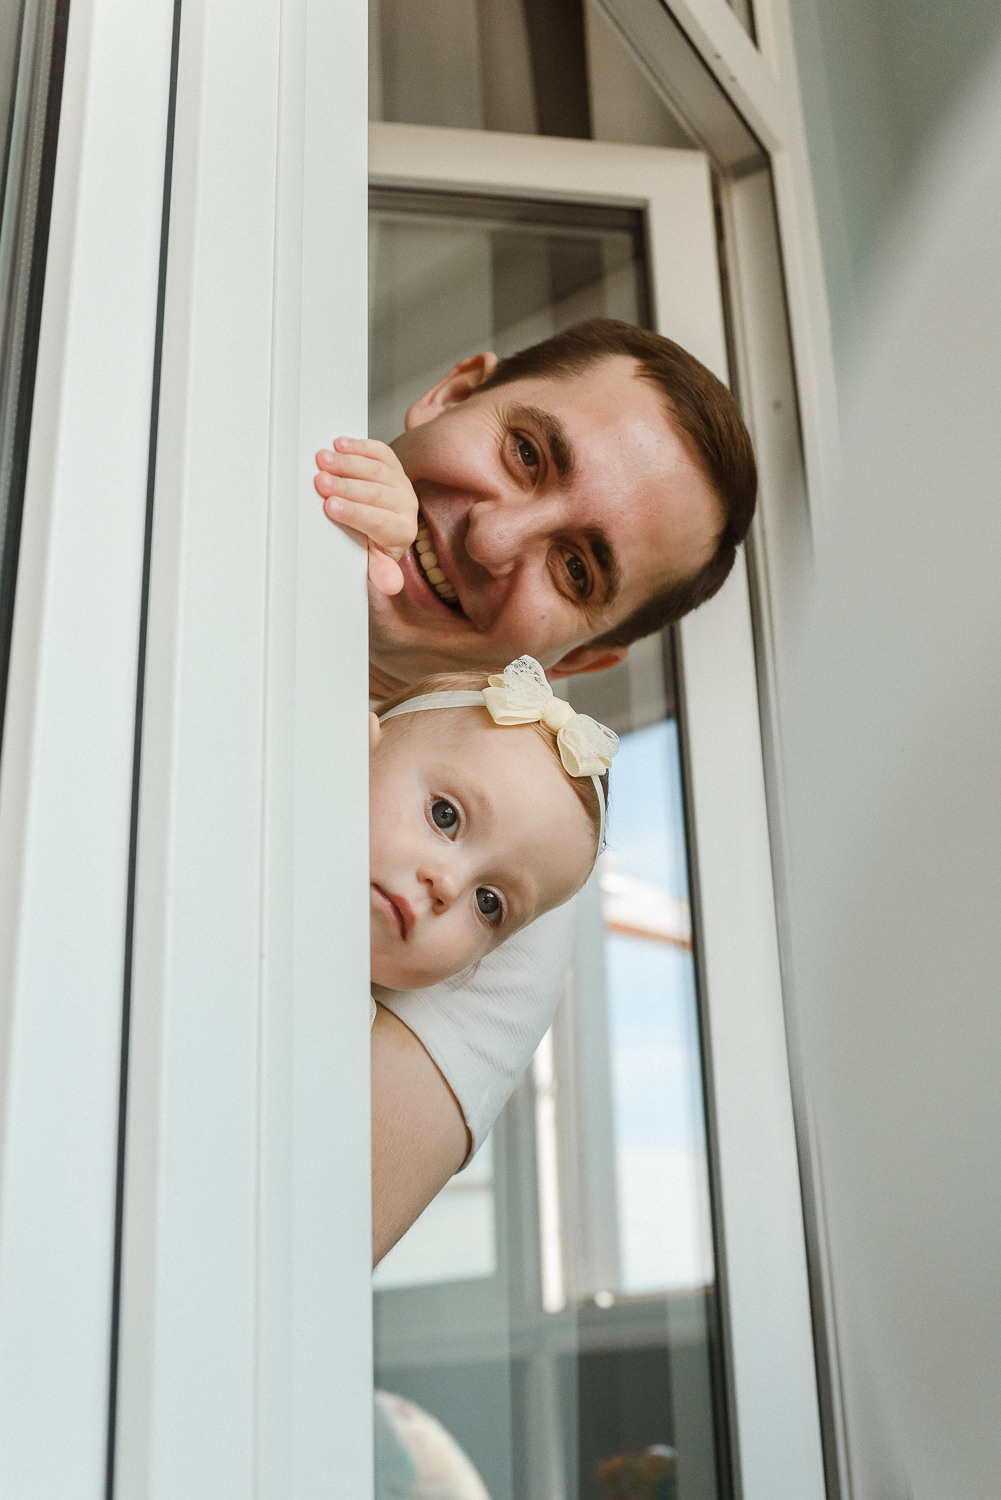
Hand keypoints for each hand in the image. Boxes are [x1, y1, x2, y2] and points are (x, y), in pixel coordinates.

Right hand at [314, 437, 417, 594]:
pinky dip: (360, 446)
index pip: (378, 522)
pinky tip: (340, 444)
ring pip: (377, 470)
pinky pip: (380, 452)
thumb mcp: (373, 561)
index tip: (330, 507)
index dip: (354, 513)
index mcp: (401, 532)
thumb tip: (391, 585)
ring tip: (323, 460)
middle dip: (346, 486)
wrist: (383, 524)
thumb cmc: (371, 544)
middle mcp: (407, 506)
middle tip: (320, 481)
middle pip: (376, 493)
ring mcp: (402, 483)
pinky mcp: (394, 465)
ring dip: (348, 463)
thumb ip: (380, 570)